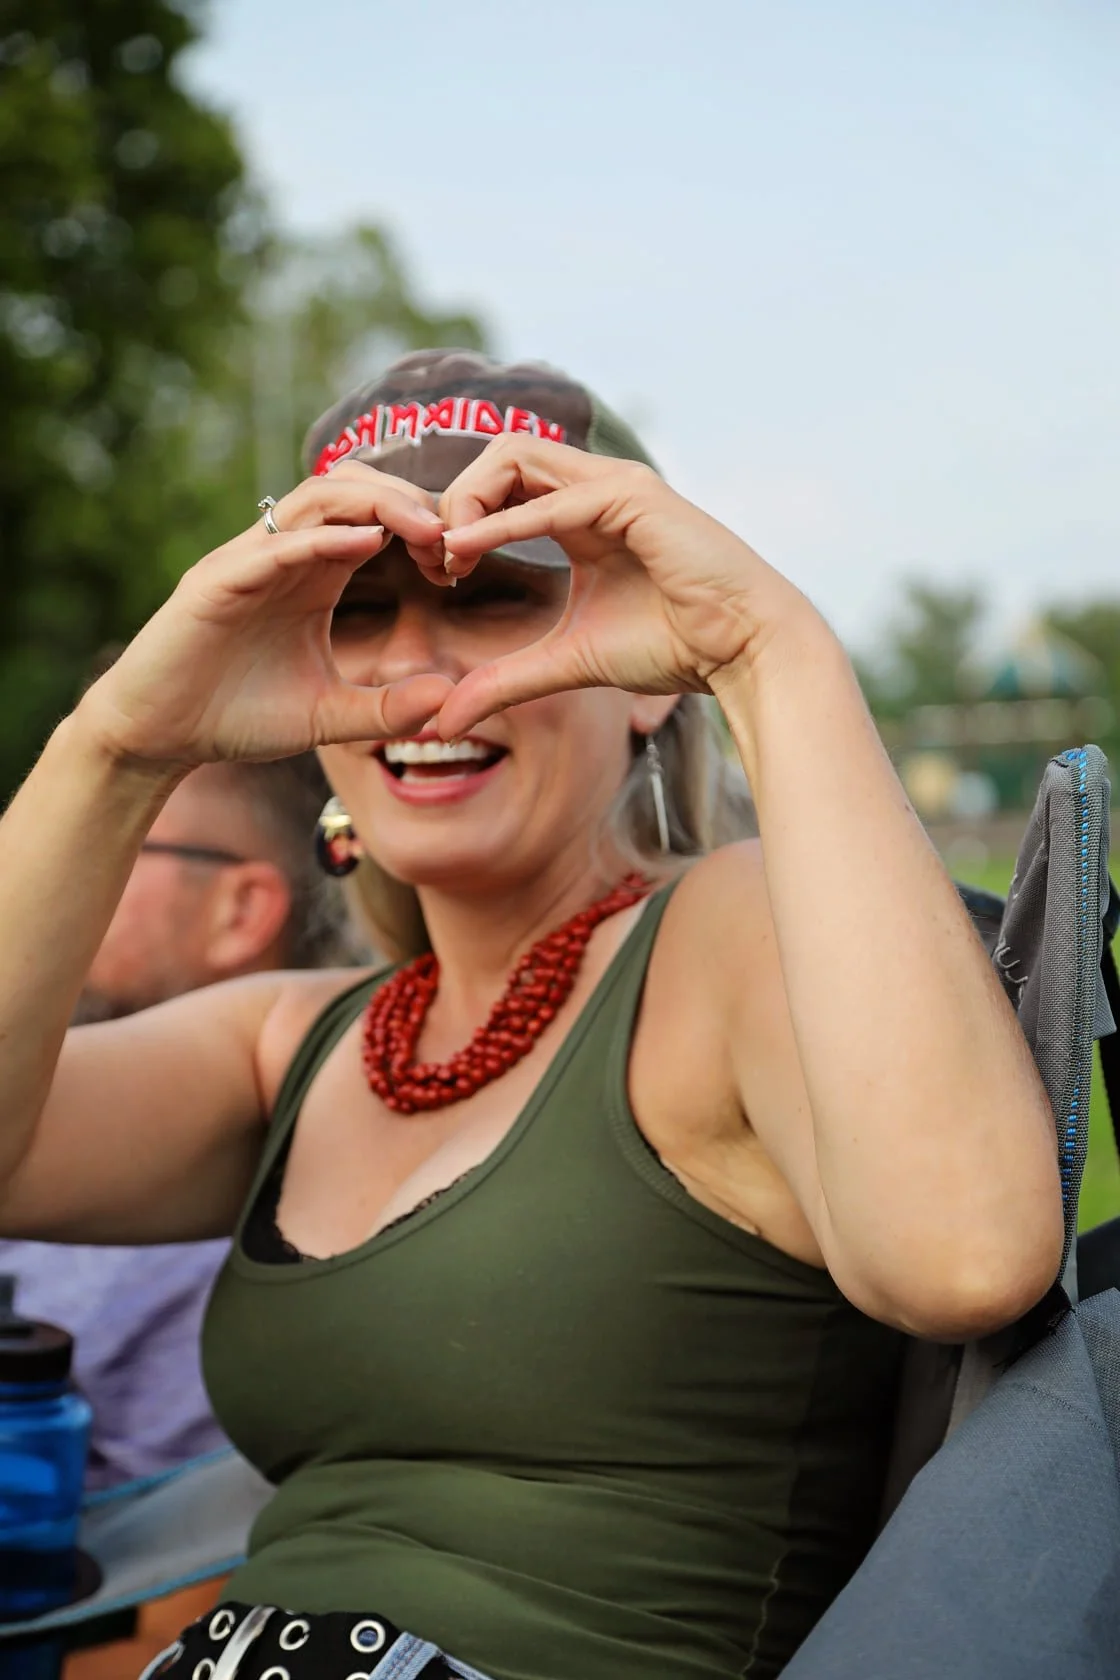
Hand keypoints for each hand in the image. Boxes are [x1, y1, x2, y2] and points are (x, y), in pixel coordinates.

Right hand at [78, 466, 452, 769]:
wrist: (161, 738)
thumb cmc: (238, 716)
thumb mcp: (329, 716)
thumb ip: (386, 708)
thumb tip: (449, 697)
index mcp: (314, 572)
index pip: (374, 517)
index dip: (422, 526)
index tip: (459, 562)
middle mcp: (283, 553)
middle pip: (351, 488)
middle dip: (409, 501)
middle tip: (455, 538)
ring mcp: (247, 561)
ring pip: (316, 497)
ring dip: (377, 505)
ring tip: (427, 532)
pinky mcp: (215, 582)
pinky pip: (275, 545)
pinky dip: (322, 538)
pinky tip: (367, 544)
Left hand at [434, 437, 804, 738]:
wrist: (740, 651)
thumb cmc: (672, 647)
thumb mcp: (567, 662)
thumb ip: (505, 681)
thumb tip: (445, 722)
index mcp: (581, 512)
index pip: (500, 481)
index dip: (458, 517)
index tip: (440, 575)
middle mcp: (596, 487)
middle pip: (501, 451)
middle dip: (454, 497)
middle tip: (435, 558)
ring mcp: (617, 485)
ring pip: (519, 453)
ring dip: (471, 497)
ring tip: (449, 552)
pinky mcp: (636, 498)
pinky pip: (555, 499)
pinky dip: (504, 522)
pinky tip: (469, 550)